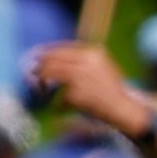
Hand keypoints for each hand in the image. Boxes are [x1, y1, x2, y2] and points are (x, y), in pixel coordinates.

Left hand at [32, 43, 150, 137]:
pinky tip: (59, 106)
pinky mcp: (76, 92)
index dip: (45, 52)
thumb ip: (82, 60)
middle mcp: (86, 61)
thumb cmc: (112, 90)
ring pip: (50, 73)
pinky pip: (59, 95)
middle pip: (52, 59)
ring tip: (38, 87)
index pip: (61, 48)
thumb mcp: (101, 67)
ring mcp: (80, 76)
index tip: (35, 57)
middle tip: (31, 72)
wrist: (125, 109)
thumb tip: (51, 56)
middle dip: (40, 66)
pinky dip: (57, 102)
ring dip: (40, 80)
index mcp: (93, 52)